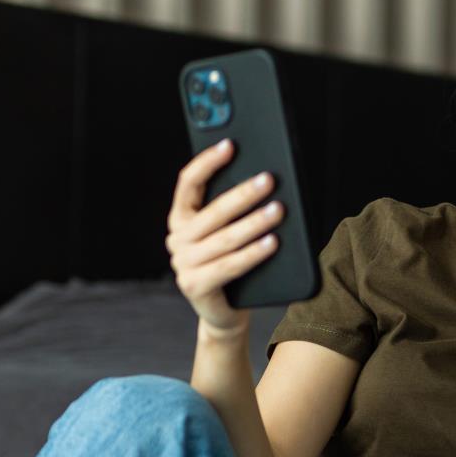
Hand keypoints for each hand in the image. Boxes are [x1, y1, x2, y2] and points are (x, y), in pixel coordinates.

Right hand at [166, 138, 283, 335]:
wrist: (225, 311)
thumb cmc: (234, 265)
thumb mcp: (230, 232)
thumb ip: (234, 209)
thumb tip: (262, 179)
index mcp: (181, 217)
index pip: (188, 182)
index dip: (208, 162)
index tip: (230, 145)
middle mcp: (177, 239)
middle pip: (212, 211)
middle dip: (243, 194)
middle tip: (269, 180)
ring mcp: (182, 264)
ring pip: (224, 239)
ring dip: (254, 223)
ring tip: (278, 210)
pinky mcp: (194, 285)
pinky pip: (229, 265)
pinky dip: (253, 254)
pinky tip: (273, 242)